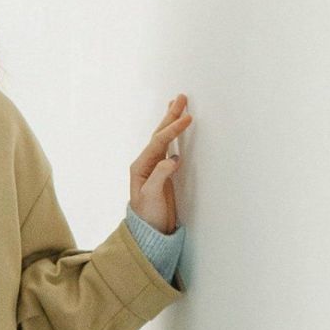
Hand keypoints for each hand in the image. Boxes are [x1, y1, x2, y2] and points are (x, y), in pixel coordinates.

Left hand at [129, 94, 192, 234]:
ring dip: (171, 121)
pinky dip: (174, 135)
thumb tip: (174, 158)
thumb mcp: (152, 196)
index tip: (188, 118)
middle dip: (170, 116)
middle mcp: (146, 163)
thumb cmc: (149, 216)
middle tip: (181, 97)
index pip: (159, 142)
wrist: (151, 232)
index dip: (173, 129)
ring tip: (178, 105)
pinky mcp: (163, 173)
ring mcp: (155, 167)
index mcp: (141, 166)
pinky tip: (177, 129)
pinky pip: (169, 147)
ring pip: (164, 138)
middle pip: (159, 134)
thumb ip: (161, 175)